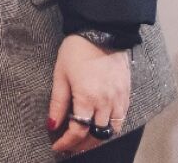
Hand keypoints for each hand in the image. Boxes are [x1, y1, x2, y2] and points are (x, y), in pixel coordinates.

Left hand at [47, 34, 130, 157]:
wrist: (102, 31)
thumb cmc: (77, 50)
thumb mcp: (61, 75)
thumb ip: (58, 103)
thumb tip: (51, 125)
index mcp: (87, 97)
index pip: (78, 131)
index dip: (67, 143)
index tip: (58, 147)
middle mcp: (105, 102)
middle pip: (96, 135)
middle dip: (82, 145)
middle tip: (70, 147)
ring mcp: (119, 99)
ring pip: (111, 131)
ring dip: (97, 138)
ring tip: (85, 140)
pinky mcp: (127, 94)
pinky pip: (122, 119)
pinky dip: (111, 127)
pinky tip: (100, 125)